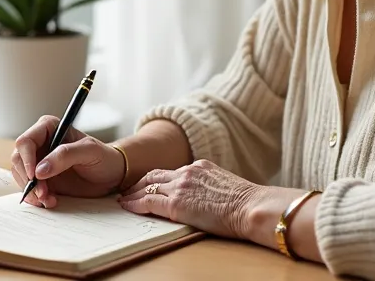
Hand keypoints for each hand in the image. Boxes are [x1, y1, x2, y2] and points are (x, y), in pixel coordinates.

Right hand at [11, 115, 125, 207]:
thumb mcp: (90, 151)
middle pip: (18, 160)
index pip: (25, 141)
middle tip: (43, 193)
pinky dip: (36, 198)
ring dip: (32, 191)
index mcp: (49, 128)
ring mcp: (39, 161)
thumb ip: (65, 155)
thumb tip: (40, 169)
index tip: (34, 176)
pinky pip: (29, 188)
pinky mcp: (42, 179)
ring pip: (20, 176)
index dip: (26, 160)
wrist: (111, 175)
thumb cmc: (104, 157)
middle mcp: (40, 143)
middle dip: (28, 179)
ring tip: (49, 200)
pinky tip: (50, 201)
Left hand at [117, 159, 259, 239]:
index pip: (171, 171)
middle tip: (127, 190)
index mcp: (200, 167)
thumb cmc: (248, 204)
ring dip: (132, 193)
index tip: (148, 184)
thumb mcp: (226, 187)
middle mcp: (187, 172)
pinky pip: (147, 202)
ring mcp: (180, 186)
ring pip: (147, 186)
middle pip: (154, 175)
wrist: (252, 207)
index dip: (156, 178)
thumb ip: (211, 187)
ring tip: (123, 199)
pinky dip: (134, 204)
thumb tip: (207, 199)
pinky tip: (127, 207)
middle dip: (139, 183)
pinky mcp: (176, 204)